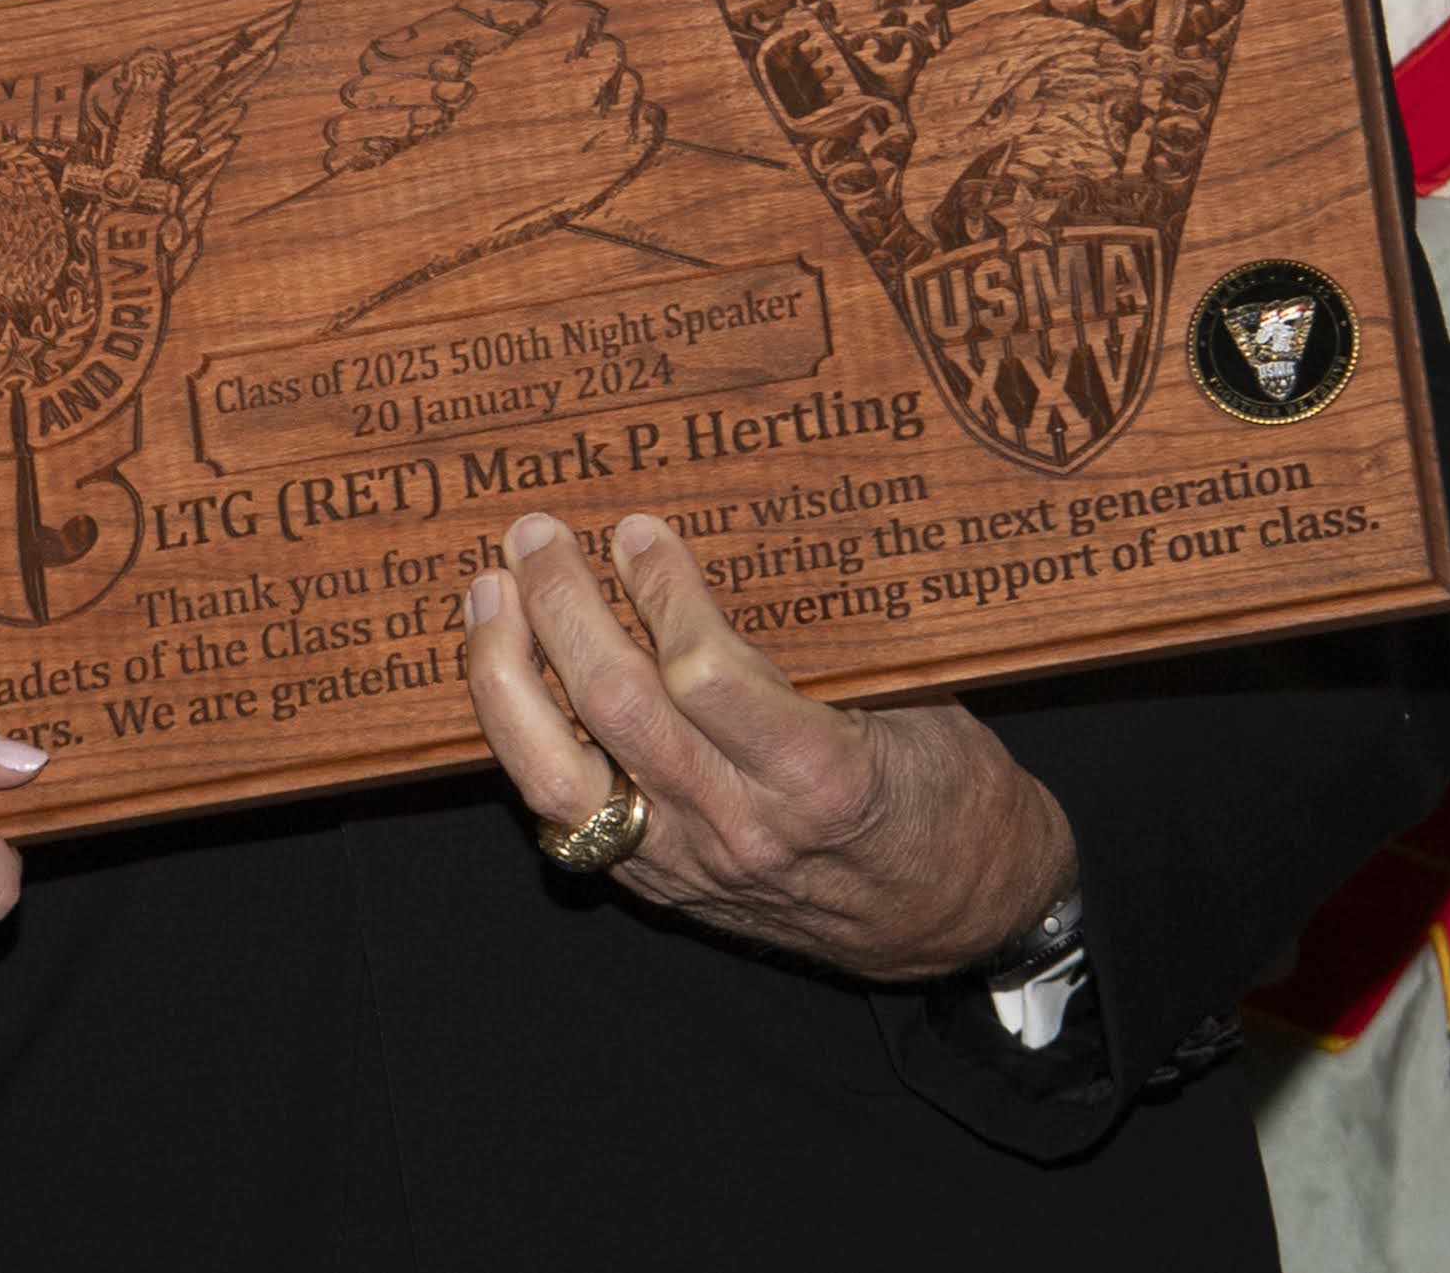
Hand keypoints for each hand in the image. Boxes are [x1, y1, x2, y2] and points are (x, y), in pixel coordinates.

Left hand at [461, 510, 1071, 981]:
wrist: (960, 918)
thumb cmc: (951, 794)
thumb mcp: (921, 702)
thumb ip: (830, 646)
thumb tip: (742, 542)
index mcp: (819, 777)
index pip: (705, 675)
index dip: (661, 593)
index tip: (640, 532)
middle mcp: (743, 827)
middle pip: (614, 711)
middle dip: (560, 610)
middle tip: (537, 537)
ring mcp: (691, 864)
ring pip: (557, 776)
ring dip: (508, 677)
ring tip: (489, 598)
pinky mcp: (660, 886)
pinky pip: (564, 811)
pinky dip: (523, 737)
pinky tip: (508, 677)